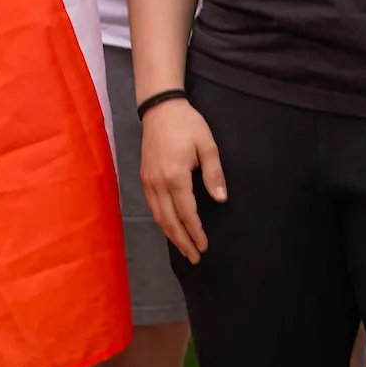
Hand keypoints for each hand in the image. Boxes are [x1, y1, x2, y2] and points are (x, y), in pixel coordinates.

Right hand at [138, 98, 225, 264]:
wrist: (160, 108)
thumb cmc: (187, 124)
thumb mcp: (207, 145)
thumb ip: (213, 174)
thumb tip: (220, 200)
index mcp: (175, 175)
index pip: (186, 212)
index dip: (196, 231)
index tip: (204, 246)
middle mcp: (158, 182)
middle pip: (169, 220)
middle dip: (182, 241)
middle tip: (195, 257)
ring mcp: (148, 180)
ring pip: (158, 216)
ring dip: (170, 235)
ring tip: (183, 249)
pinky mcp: (144, 177)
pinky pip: (152, 206)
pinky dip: (161, 222)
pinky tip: (169, 228)